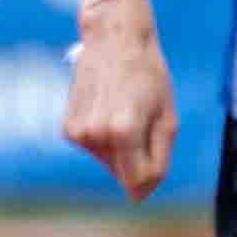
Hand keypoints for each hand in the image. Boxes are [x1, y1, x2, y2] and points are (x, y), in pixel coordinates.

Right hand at [60, 0, 175, 198]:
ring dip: (122, 147)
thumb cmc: (148, 76)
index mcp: (124, 131)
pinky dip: (105, 138)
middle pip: (125, 173)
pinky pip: (95, 149)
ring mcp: (78, 133)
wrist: (114, 40)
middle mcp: (96, 135)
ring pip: (110, 163)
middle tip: (141, 118)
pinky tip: (109, 110)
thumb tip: (139, 196)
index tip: (157, 147)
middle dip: (138, 157)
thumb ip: (159, 161)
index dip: (154, 173)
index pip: (140, 182)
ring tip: (124, 110)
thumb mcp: (168, 118)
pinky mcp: (68, 129)